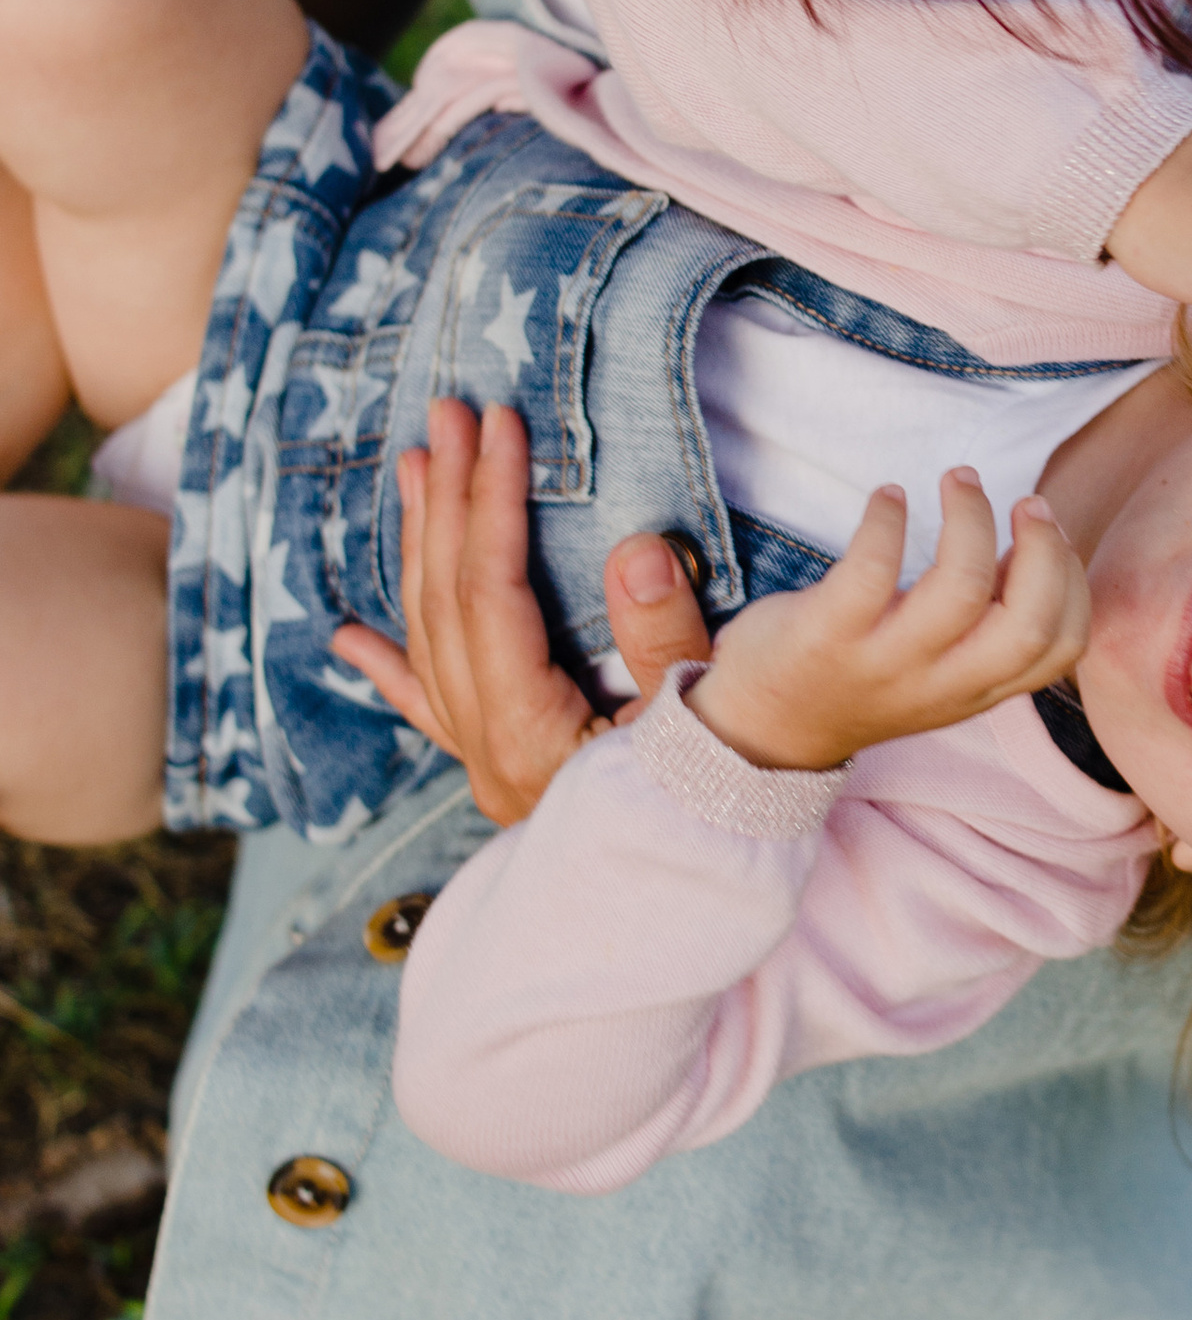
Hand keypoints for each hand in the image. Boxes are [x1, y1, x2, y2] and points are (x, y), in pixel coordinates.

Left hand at [329, 399, 714, 824]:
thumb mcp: (705, 722)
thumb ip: (666, 638)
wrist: (694, 901)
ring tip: (416, 470)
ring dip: (422, 549)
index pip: (491, 594)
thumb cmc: (715, 808)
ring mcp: (487, 761)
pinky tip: (347, 638)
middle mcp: (490, 748)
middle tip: (447, 418)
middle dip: (448, 502)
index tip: (499, 426)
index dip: (491, 503)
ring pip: (431, 639)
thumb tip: (636, 547)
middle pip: (447, 605)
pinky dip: (388, 665)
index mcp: (530, 734)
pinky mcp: (500, 770)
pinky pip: (428, 709)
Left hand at [684, 467, 1088, 773]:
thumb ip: (986, 625)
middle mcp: (941, 683)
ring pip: (959, 590)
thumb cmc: (859, 677)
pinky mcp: (827, 636)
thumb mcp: (939, 669)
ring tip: (960, 479)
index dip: (1072, 583)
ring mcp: (884, 663)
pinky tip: (888, 496)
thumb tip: (1027, 550)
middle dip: (1042, 550)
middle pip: (1028, 625)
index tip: (1050, 537)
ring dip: (971, 519)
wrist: (760, 730)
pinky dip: (888, 519)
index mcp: (977, 690)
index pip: (1061, 648)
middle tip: (1024, 501)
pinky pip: (870, 570)